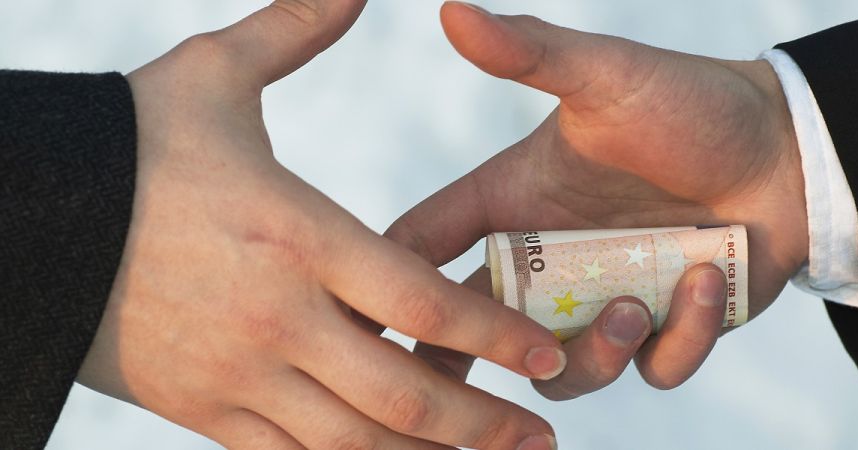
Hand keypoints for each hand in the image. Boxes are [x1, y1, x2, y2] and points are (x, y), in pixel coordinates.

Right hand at [76, 2, 564, 448]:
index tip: (543, 352)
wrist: (27, 218)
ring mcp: (236, 374)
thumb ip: (292, 29)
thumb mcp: (211, 74)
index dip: (492, 333)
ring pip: (351, 443)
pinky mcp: (203, 408)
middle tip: (542, 438)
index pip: (417, 299)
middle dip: (481, 425)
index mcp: (294, 234)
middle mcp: (275, 316)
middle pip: (399, 394)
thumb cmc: (129, 144)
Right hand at [386, 2, 806, 398]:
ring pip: (562, 370)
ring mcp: (603, 300)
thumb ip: (529, 53)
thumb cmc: (690, 104)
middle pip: (473, 333)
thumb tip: (452, 11)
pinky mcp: (663, 330)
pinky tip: (705, 283)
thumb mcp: (605, 77)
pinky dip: (679, 341)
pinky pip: (651, 370)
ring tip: (638, 304)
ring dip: (596, 353)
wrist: (790, 148)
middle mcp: (549, 262)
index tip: (359, 305)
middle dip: (459, 366)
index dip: (390, 275)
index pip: (426, 242)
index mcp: (516, 203)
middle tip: (470, 384)